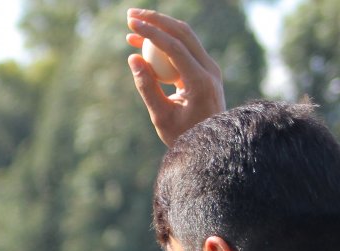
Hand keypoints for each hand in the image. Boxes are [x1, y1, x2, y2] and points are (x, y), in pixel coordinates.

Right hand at [126, 9, 224, 146]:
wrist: (211, 145)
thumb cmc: (184, 137)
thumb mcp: (160, 116)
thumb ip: (146, 86)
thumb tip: (132, 59)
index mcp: (200, 81)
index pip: (175, 48)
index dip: (152, 34)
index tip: (131, 25)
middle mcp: (210, 69)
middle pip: (183, 33)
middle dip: (156, 20)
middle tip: (130, 14)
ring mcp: (209, 68)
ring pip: (184, 37)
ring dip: (159, 28)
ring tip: (132, 26)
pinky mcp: (204, 70)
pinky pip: (183, 49)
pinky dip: (164, 43)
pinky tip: (142, 44)